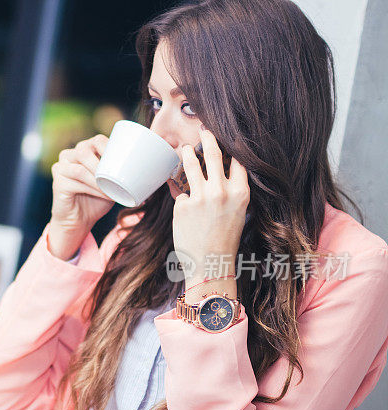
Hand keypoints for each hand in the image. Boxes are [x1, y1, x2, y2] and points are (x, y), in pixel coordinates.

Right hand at [48, 135, 114, 258]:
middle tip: (118, 177)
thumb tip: (150, 168)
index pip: (97, 141)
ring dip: (99, 179)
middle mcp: (69, 155)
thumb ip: (120, 172)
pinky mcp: (57, 182)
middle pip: (85, 150)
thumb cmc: (96, 200)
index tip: (126, 160)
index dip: (111, 147)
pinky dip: (93, 188)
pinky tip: (104, 194)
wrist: (78, 221)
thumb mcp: (111, 183)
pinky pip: (75, 180)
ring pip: (80, 167)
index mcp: (83, 150)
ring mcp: (61, 167)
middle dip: (103, 163)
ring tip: (113, 189)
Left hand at [172, 128, 249, 286]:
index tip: (226, 136)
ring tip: (184, 149)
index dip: (232, 146)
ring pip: (190, 165)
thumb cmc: (224, 241)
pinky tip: (183, 207)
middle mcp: (221, 191)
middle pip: (214, 153)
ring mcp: (200, 197)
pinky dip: (181, 197)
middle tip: (203, 130)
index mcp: (241, 193)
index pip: (239, 160)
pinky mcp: (182, 205)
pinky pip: (180, 193)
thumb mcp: (236, 213)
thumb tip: (214, 172)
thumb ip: (229, 192)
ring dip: (187, 154)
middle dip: (208, 138)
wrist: (209, 266)